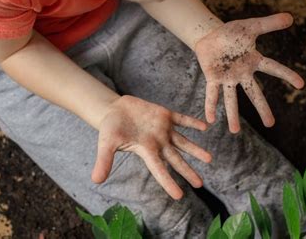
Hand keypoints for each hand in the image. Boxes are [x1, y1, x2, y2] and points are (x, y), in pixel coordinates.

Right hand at [91, 95, 211, 199]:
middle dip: (188, 171)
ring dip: (196, 149)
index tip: (179, 196)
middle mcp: (158, 143)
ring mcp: (163, 130)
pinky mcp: (165, 115)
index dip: (169, 183)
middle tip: (201, 185)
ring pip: (183, 142)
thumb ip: (104, 161)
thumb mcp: (106, 144)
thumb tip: (96, 181)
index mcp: (146, 151)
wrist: (114, 110)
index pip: (159, 170)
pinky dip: (192, 122)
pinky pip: (182, 120)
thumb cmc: (110, 129)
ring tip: (209, 159)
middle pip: (176, 160)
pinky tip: (205, 127)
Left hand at [194, 13, 304, 132]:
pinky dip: (211, 105)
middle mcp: (242, 74)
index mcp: (253, 62)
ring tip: (235, 132)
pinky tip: (210, 119)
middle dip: (262, 108)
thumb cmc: (232, 33)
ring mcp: (227, 78)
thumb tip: (291, 17)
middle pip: (254, 93)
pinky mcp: (213, 78)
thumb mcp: (251, 26)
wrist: (210, 35)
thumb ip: (269, 24)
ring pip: (232, 99)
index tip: (301, 84)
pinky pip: (212, 94)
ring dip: (233, 115)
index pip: (273, 68)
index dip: (286, 75)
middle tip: (271, 124)